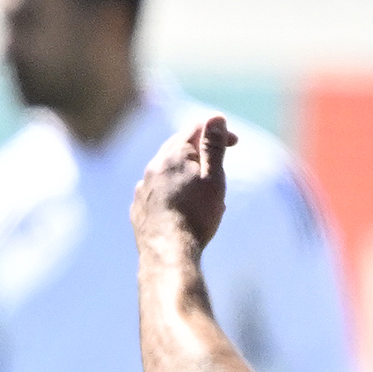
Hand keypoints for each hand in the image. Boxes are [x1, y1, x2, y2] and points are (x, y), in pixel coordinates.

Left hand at [133, 115, 235, 251]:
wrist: (168, 254)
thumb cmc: (196, 216)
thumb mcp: (213, 177)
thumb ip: (214, 146)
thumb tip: (216, 117)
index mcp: (173, 156)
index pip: (195, 129)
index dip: (217, 132)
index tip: (235, 142)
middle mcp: (152, 168)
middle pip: (178, 147)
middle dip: (201, 150)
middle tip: (220, 161)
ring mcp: (142, 189)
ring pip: (166, 171)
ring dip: (186, 172)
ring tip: (204, 188)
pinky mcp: (138, 209)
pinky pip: (155, 192)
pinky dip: (171, 191)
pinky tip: (181, 204)